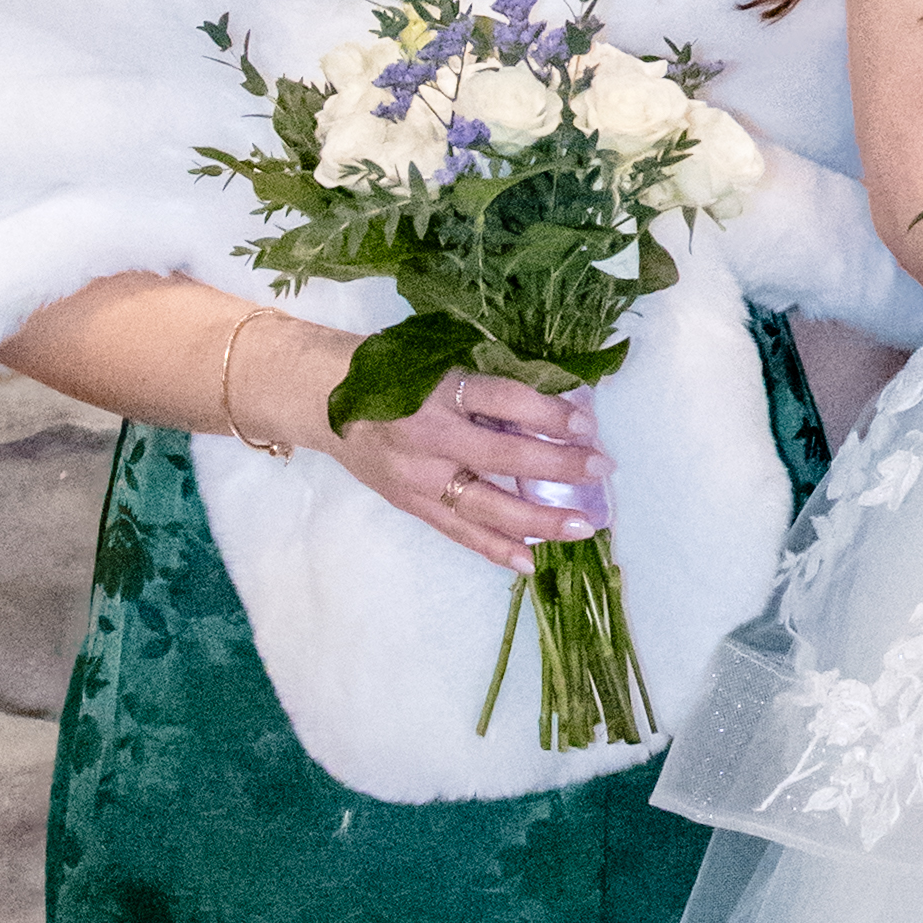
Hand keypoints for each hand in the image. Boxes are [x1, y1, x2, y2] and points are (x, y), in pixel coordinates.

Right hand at [313, 362, 610, 577]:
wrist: (320, 397)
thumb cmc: (389, 369)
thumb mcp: (436, 359)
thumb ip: (485, 383)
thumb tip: (554, 403)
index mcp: (437, 389)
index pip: (504, 400)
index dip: (548, 413)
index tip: (586, 423)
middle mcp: (428, 436)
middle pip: (503, 455)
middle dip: (558, 464)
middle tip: (601, 468)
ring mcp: (417, 476)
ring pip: (485, 505)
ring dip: (539, 518)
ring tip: (582, 527)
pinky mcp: (409, 503)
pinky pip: (458, 530)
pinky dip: (494, 547)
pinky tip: (530, 562)